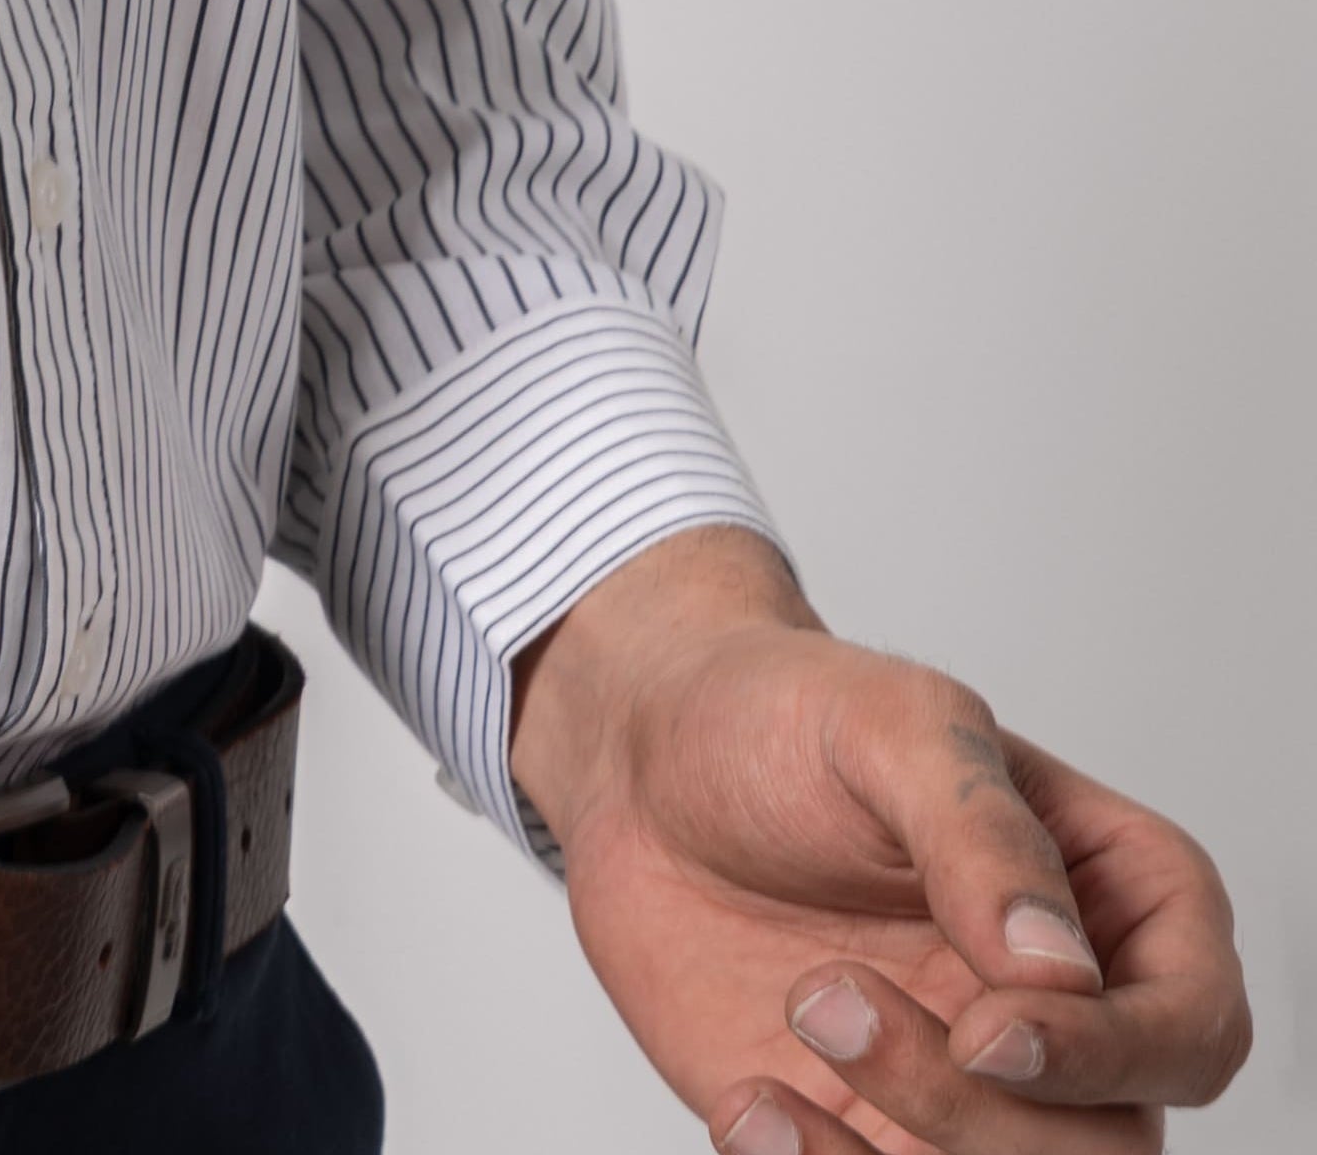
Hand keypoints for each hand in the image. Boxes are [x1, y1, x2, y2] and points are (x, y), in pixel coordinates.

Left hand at [510, 528, 1251, 1150]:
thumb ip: (981, 833)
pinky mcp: (872, 1136)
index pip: (1191, 1035)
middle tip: (832, 996)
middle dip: (977, 1108)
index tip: (985, 1027)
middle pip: (1110, 1150)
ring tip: (795, 1010)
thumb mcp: (886, 724)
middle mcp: (1067, 1019)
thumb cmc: (783, 718)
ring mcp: (976, 1092)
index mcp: (1119, 908)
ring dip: (901, 1153)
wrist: (638, 757)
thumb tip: (1062, 970)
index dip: (1109, 1058)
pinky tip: (750, 1103)